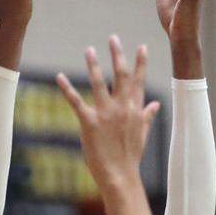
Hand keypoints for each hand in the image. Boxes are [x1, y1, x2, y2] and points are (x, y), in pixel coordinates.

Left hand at [57, 37, 159, 190]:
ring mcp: (106, 114)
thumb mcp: (142, 134)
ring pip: (99, 83)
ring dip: (94, 65)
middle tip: (113, 38)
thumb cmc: (131, 157)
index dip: (140, 63)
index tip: (141, 46)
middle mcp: (122, 108)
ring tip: (89, 50)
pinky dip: (67, 88)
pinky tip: (59, 76)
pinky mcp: (90, 122)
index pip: (139, 81)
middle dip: (117, 55)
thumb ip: (148, 116)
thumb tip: (156, 104)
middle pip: (121, 75)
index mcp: (135, 109)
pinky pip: (77, 101)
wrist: (121, 176)